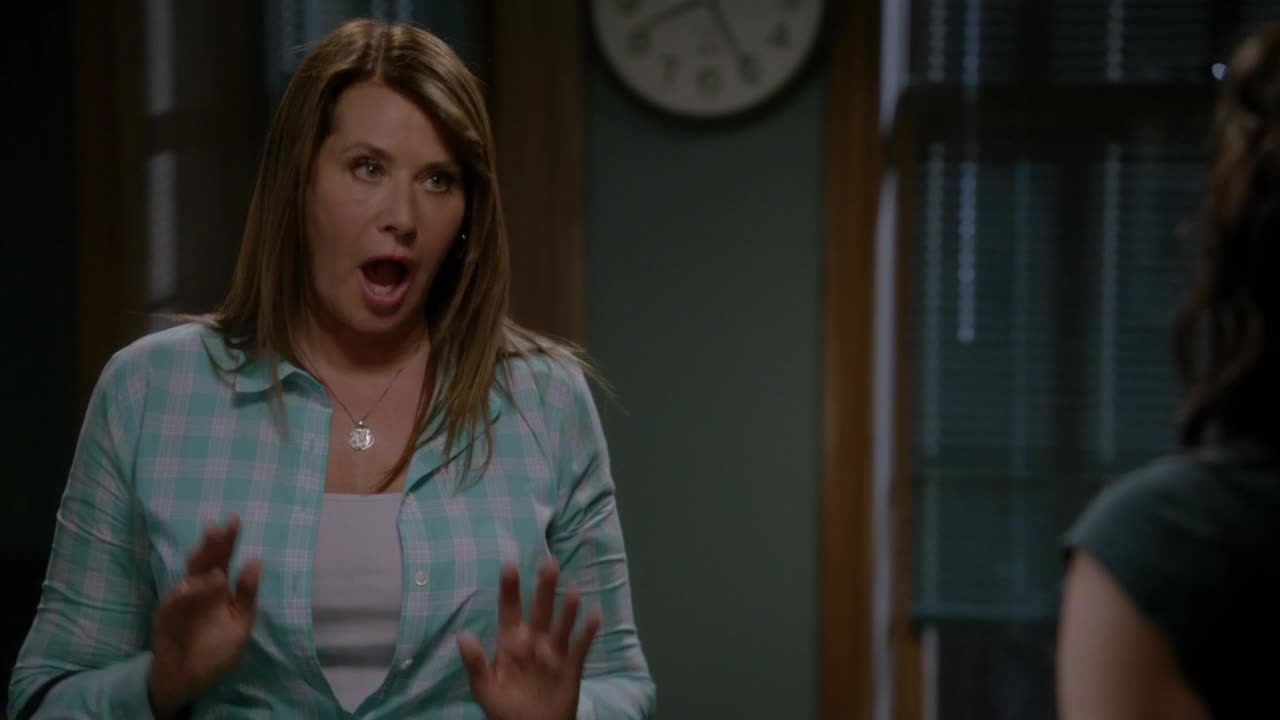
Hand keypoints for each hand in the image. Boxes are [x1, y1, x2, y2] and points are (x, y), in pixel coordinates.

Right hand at [148, 514, 261, 716]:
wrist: (190, 680)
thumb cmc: (216, 650)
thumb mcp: (240, 624)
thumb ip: (247, 595)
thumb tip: (255, 561)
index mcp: (218, 588)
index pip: (223, 558)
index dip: (228, 539)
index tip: (233, 519)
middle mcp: (199, 589)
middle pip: (205, 561)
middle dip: (211, 544)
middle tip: (218, 528)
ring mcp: (181, 601)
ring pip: (189, 576)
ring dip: (200, 565)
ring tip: (217, 559)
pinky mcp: (166, 616)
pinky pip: (176, 600)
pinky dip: (190, 591)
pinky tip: (206, 584)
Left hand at [457, 560, 600, 719]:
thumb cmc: (504, 710)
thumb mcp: (485, 689)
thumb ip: (476, 663)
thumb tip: (462, 636)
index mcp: (510, 643)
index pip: (509, 610)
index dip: (510, 589)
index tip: (510, 565)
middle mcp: (534, 642)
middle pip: (540, 610)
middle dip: (544, 588)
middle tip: (549, 563)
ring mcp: (554, 653)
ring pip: (562, 624)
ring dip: (568, 608)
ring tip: (572, 589)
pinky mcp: (571, 667)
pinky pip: (581, 647)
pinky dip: (588, 633)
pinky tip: (595, 616)